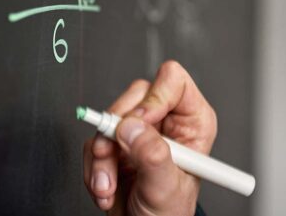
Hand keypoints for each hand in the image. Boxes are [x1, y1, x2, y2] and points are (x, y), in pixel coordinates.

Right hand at [83, 60, 216, 215]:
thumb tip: (131, 126)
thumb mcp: (166, 187)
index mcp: (192, 121)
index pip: (173, 81)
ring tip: (109, 184)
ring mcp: (139, 131)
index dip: (153, 97)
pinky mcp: (117, 144)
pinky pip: (94, 140)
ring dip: (102, 155)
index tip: (138, 122)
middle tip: (113, 153)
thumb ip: (152, 154)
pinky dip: (94, 166)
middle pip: (135, 94)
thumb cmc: (169, 213)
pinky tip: (106, 187)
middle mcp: (166, 121)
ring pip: (109, 118)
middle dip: (118, 128)